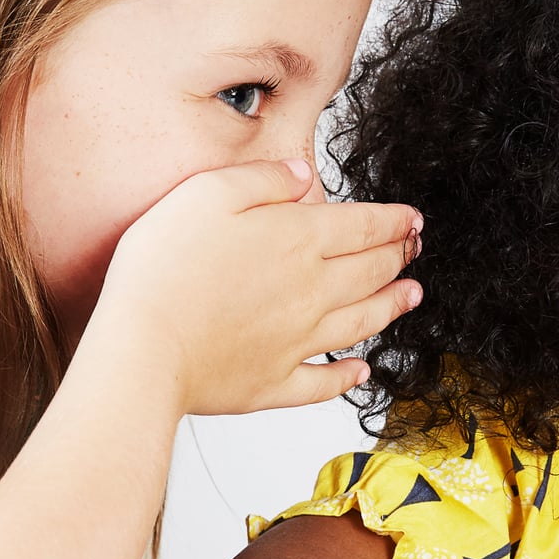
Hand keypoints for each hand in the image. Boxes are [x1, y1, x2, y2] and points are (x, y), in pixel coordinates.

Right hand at [95, 159, 421, 415]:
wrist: (143, 348)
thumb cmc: (163, 269)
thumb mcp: (207, 193)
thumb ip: (263, 180)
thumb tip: (303, 175)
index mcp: (297, 241)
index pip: (364, 227)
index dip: (394, 221)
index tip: (412, 219)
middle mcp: (310, 293)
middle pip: (370, 272)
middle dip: (399, 256)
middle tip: (415, 249)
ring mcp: (297, 343)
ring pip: (361, 322)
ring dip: (391, 307)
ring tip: (411, 296)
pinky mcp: (275, 383)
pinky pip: (324, 382)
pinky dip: (348, 376)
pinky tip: (360, 371)